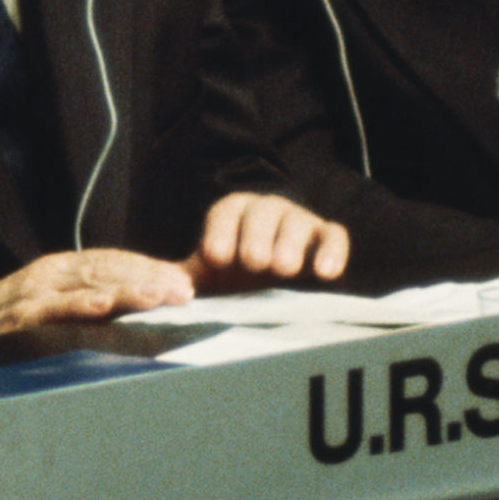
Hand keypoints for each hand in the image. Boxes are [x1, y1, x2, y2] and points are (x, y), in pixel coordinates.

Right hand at [0, 250, 194, 339]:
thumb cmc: (7, 324)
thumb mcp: (49, 304)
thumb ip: (86, 302)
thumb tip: (136, 309)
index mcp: (61, 270)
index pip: (113, 262)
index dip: (149, 269)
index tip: (184, 281)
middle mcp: (50, 275)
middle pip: (108, 270)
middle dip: (149, 278)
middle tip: (186, 290)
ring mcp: (34, 295)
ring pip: (88, 286)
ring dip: (127, 290)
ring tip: (161, 295)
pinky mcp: (19, 319)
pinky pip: (53, 312)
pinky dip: (78, 307)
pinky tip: (103, 308)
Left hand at [186, 192, 349, 290]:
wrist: (266, 280)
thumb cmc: (229, 276)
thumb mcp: (205, 276)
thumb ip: (183, 278)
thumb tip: (164, 288)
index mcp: (232, 213)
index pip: (226, 212)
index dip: (220, 231)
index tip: (215, 257)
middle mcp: (265, 211)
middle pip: (262, 212)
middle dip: (256, 235)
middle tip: (253, 262)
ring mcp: (298, 222)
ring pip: (297, 221)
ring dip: (290, 242)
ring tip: (284, 268)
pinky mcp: (325, 238)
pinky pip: (334, 235)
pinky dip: (332, 250)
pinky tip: (326, 273)